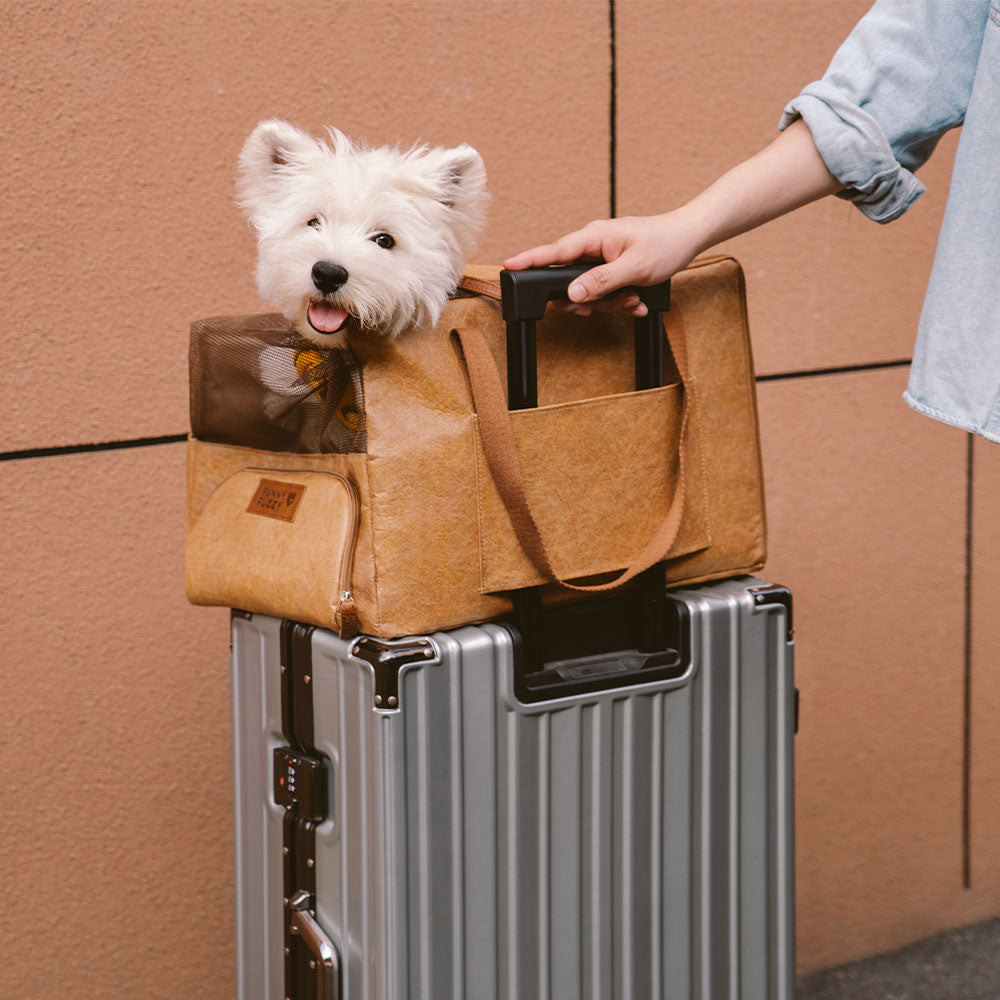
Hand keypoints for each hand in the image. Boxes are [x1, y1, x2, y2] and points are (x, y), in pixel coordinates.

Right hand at [503, 211, 702, 316]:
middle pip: (571, 281)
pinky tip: (637, 300)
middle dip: (593, 300)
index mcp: (594, 237)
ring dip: (612, 303)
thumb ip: (601, 281)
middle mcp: (593, 246)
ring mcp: (601, 257)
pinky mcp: (611, 267)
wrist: (689, 236)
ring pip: (590, 291)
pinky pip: (605, 291)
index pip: (553, 251)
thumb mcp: (634, 268)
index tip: (507, 266)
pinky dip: (620, 300)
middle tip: (616, 304)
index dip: (529, 260)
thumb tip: (572, 294)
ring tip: (634, 300)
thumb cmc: (665, 244)